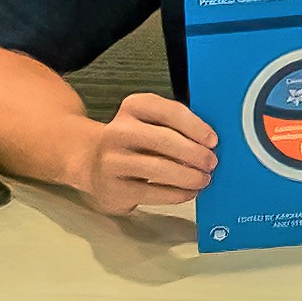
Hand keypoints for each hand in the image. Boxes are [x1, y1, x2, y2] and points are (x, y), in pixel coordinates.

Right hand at [80, 93, 218, 213]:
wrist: (88, 160)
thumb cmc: (133, 140)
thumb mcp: (150, 121)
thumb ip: (177, 125)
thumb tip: (211, 143)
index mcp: (134, 107)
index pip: (170, 111)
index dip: (196, 127)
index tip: (213, 140)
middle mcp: (118, 131)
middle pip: (165, 140)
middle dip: (195, 154)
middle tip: (211, 162)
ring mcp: (112, 160)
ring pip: (158, 168)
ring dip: (188, 176)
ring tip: (203, 179)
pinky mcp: (112, 188)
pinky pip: (151, 192)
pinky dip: (175, 194)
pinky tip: (188, 192)